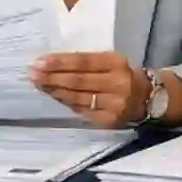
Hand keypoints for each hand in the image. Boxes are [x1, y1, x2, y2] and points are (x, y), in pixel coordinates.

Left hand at [29, 52, 149, 128]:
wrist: (148, 99)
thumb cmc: (123, 75)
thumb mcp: (112, 61)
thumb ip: (88, 62)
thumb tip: (52, 63)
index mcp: (117, 64)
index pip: (84, 62)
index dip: (60, 62)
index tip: (40, 61)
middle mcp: (117, 85)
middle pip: (78, 81)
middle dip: (52, 77)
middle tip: (32, 73)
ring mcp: (113, 105)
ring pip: (77, 98)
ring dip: (55, 90)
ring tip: (38, 83)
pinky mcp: (108, 121)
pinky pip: (80, 110)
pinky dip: (65, 102)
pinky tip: (54, 95)